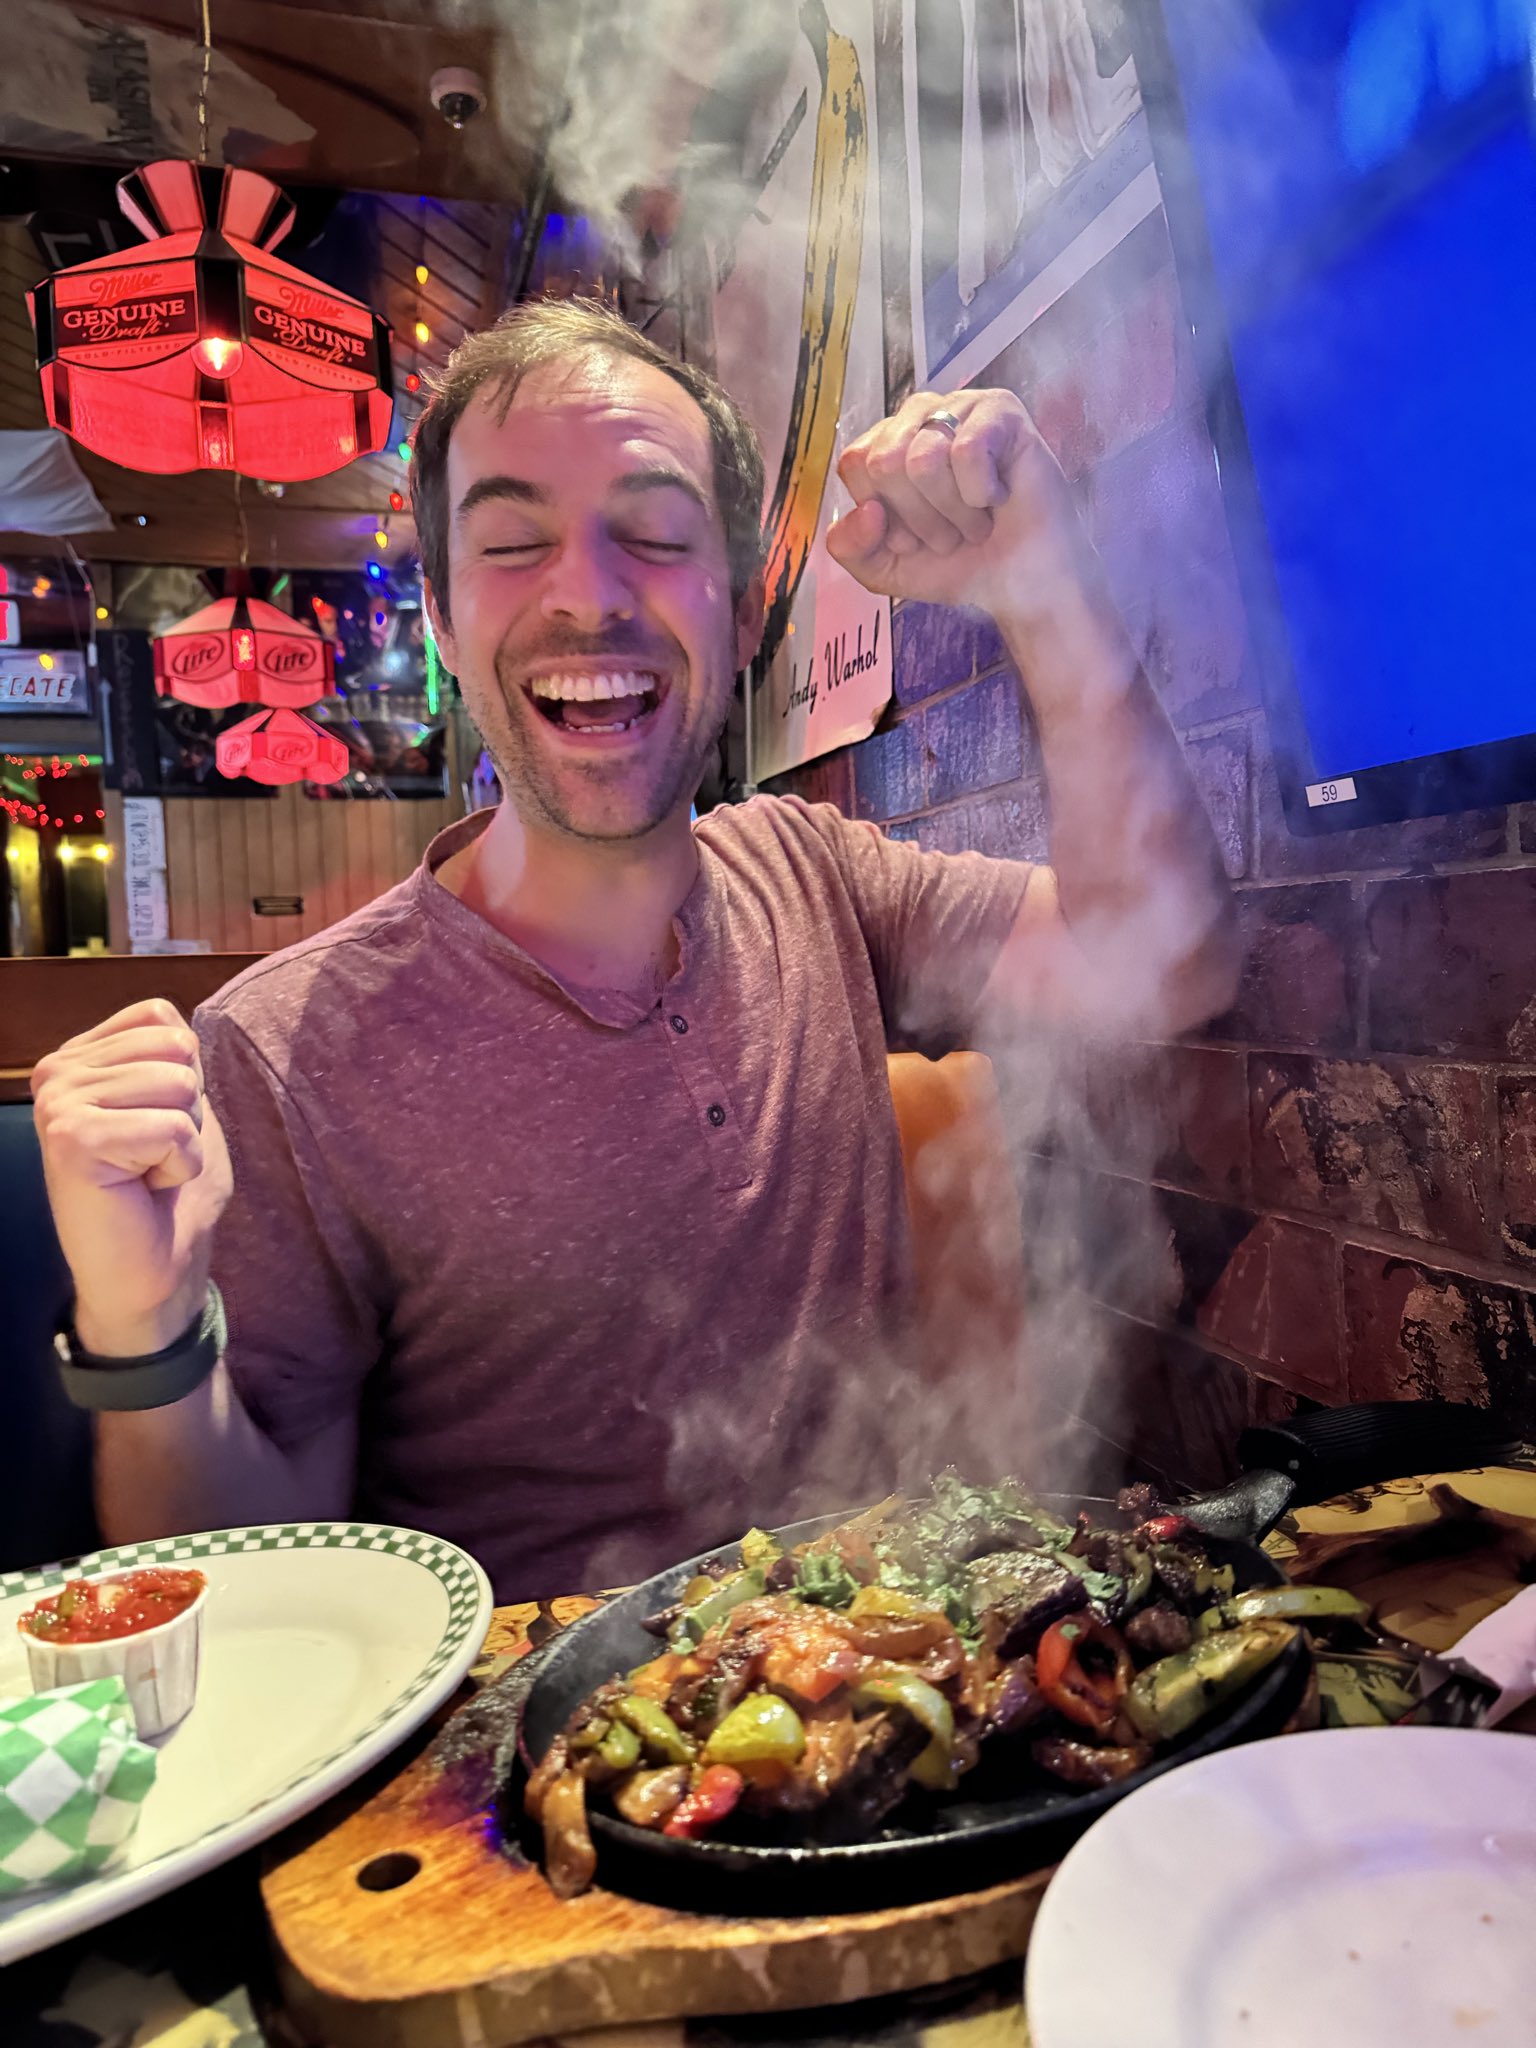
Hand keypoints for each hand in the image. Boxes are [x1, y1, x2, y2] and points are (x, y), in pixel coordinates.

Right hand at [31, 999, 232, 1357]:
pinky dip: (178, 1165)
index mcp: (79, 1057)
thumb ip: (173, 1058)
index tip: (155, 1126)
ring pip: (178, 1085)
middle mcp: (56, 1072)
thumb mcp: (180, 1106)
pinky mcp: (71, 1139)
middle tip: (151, 1155)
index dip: (185, 1076)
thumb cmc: (168, 1192)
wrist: (152, 1271)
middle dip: (188, 1109)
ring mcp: (57, 1104)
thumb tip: (178, 1021)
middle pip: (176, 1047)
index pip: (161, 1017)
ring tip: (145, 1171)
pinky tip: (142, 1189)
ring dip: (183, 1139)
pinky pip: (171, 1128)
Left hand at [826, 388, 1086, 618]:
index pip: (855, 464)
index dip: (884, 516)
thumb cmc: (959, 565)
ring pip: (924, 459)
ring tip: (976, 519)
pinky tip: (999, 497)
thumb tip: (867, 510)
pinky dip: (981, 492)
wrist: (1021, 586)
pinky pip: (968, 451)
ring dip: (952, 511)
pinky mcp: (1001, 410)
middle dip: (918, 517)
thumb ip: (850, 547)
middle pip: (884, 462)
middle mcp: (920, 416)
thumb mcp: (884, 567)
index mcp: (886, 442)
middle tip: (950, 531)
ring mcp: (961, 407)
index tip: (914, 537)